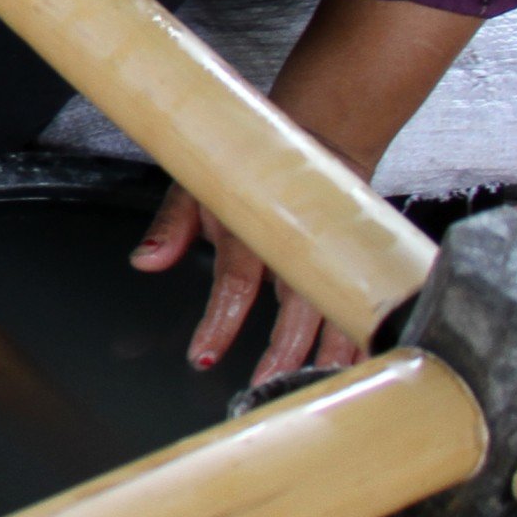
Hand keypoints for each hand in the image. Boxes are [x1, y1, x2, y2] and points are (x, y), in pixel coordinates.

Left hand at [132, 185, 362, 386]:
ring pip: (339, 306)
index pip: (236, 282)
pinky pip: (367, 297)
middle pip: (298, 304)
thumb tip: (145, 262)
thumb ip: (171, 228)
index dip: (220, 321)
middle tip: (267, 382)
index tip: (204, 355)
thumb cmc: (250, 165)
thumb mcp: (197, 186)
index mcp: (253, 228)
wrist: (318, 134)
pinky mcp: (358, 255)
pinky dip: (367, 328)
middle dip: (285, 350)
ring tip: (324, 380)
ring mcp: (332, 249)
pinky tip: (371, 358)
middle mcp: (296, 243)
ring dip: (333, 348)